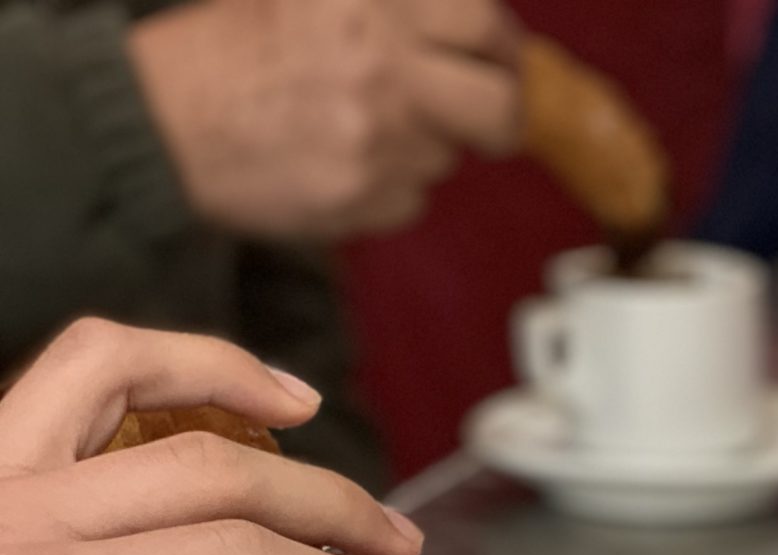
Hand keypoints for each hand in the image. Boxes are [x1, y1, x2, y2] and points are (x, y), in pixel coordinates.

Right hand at [129, 0, 521, 241]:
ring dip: (423, 148)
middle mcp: (385, 63)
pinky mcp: (368, 192)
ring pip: (451, 156)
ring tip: (358, 128)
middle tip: (489, 122)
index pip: (483, 23)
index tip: (497, 60)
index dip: (500, 48)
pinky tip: (336, 162)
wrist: (162, 120)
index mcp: (373, 3)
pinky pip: (413, 199)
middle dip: (501, 119)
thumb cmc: (232, 51)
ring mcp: (380, 133)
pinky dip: (387, 187)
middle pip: (501, 106)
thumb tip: (473, 31)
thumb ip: (390, 12)